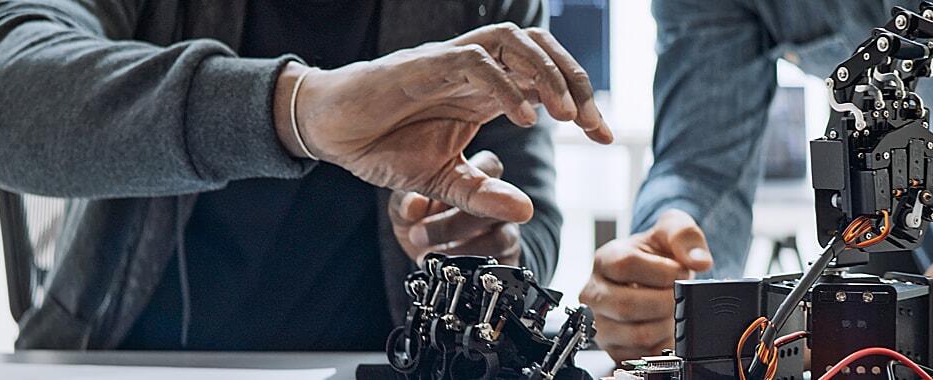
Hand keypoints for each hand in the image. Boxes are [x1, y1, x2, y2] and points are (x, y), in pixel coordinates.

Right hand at [274, 23, 611, 223]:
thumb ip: (481, 193)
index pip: (546, 80)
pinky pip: (474, 63)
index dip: (580, 102)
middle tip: (593, 126)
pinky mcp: (424, 65)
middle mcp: (473, 69)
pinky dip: (504, 86)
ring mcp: (450, 62)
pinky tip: (523, 118)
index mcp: (484, 90)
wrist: (329, 130)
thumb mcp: (441, 181)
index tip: (603, 136)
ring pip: (512, 43)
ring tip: (565, 116)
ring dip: (546, 74)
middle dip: (575, 82)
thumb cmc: (381, 144)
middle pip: (539, 51)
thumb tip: (526, 211)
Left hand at [388, 151, 521, 264]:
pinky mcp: (506, 263)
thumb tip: (412, 204)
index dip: (471, 182)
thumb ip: (405, 203)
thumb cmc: (420, 223)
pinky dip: (473, 271)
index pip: (490, 167)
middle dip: (456, 221)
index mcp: (476, 180)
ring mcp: (505, 234)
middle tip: (419, 233)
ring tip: (429, 255)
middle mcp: (497, 205)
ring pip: (501, 237)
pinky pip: (500, 267)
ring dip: (463, 249)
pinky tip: (448, 271)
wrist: (430, 259)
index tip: (434, 199)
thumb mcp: (405, 210)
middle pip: (499, 203)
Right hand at [580, 209, 714, 360]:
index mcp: (605, 260)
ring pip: (636, 334)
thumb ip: (686, 236)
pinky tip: (666, 328)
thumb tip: (700, 262)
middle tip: (680, 297)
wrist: (651, 277)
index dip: (661, 272)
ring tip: (673, 311)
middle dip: (665, 303)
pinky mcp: (613, 348)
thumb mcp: (671, 230)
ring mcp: (600, 324)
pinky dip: (662, 345)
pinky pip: (642, 355)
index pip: (625, 266)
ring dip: (666, 326)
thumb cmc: (656, 254)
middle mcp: (594, 293)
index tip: (681, 272)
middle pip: (627, 306)